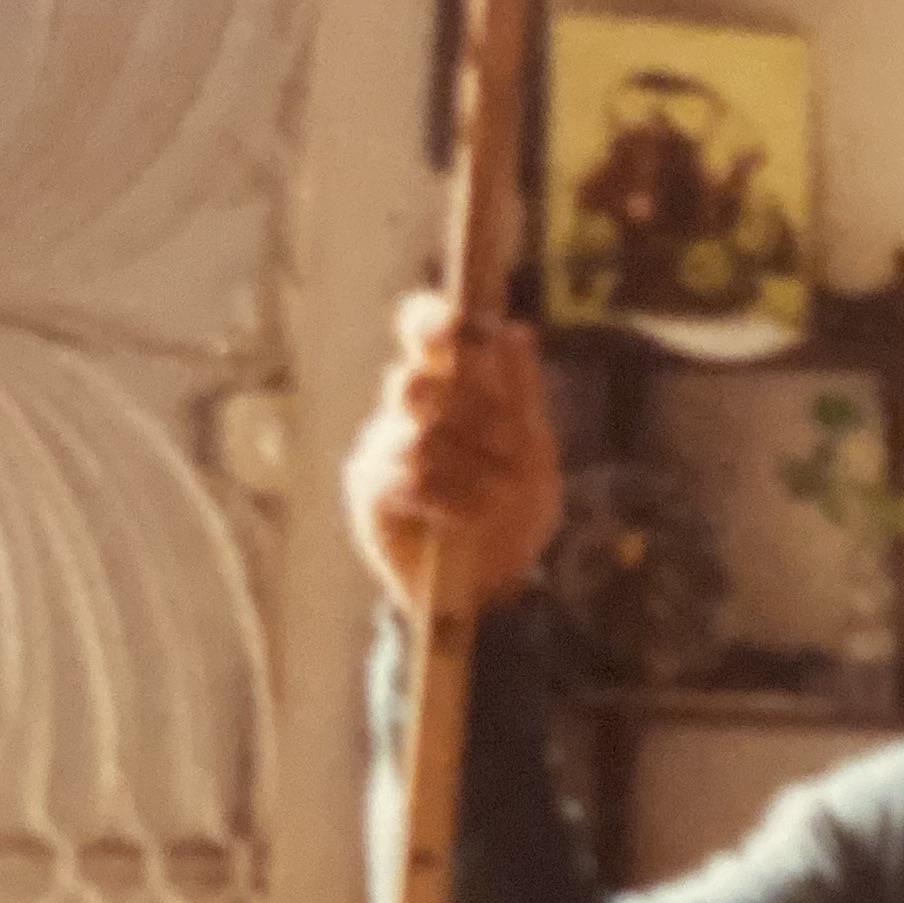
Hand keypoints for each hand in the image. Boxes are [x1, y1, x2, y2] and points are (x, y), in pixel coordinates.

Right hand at [342, 295, 559, 614]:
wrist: (496, 585)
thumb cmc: (514, 510)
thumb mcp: (534, 451)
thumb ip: (523, 394)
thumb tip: (515, 331)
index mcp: (448, 385)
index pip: (422, 330)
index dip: (431, 318)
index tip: (458, 323)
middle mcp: (406, 410)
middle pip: (416, 383)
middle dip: (471, 415)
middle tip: (506, 447)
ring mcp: (381, 448)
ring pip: (417, 437)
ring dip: (469, 470)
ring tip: (495, 497)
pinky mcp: (369, 491)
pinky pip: (405, 479)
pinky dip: (447, 499)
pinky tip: (465, 518)